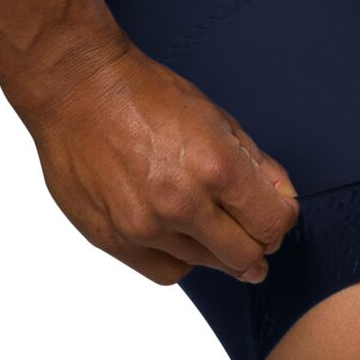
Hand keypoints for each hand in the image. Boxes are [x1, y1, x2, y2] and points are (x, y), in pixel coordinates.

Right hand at [21, 41, 298, 285]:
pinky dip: (179, 257)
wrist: (76, 88)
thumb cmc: (146, 96)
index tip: (275, 213)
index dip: (281, 219)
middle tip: (249, 227)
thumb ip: (258, 166)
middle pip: (246, 256)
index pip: (273, 224)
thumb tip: (283, 201)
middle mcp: (181, 204)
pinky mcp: (113, 240)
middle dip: (256, 242)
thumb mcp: (219, 119)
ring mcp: (144, 227)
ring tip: (204, 217)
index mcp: (216, 168)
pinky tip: (176, 232)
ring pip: (207, 266)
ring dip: (216, 248)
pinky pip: (167, 271)